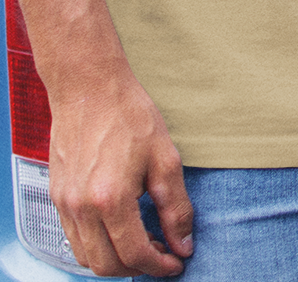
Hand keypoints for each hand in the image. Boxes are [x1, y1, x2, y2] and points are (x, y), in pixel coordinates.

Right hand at [47, 67, 192, 276]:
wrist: (90, 89)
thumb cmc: (129, 116)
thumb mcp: (165, 158)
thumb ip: (176, 206)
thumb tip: (183, 243)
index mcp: (110, 200)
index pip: (134, 254)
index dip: (159, 265)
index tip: (177, 263)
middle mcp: (81, 209)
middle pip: (106, 265)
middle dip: (137, 268)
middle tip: (163, 255)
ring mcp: (65, 205)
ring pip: (86, 257)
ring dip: (115, 260)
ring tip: (144, 242)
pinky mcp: (58, 198)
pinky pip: (74, 239)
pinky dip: (97, 245)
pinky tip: (120, 229)